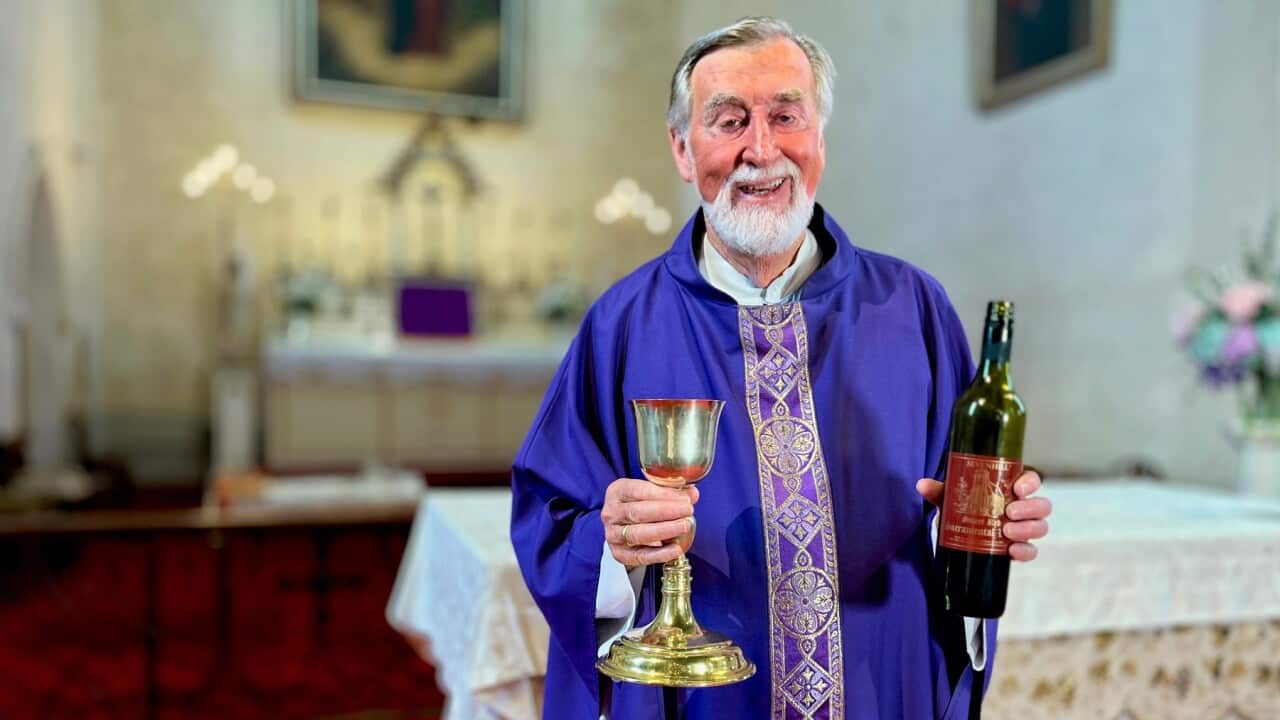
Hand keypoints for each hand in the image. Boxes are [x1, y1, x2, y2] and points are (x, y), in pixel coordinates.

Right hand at [601, 478, 698, 568]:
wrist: (625, 525)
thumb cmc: (641, 504)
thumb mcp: (652, 491)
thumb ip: (672, 491)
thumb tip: (692, 494)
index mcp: (617, 491)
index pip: (639, 491)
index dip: (663, 495)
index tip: (684, 498)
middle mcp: (610, 513)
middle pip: (638, 512)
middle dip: (666, 512)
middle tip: (688, 511)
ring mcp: (612, 534)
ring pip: (637, 534)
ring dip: (664, 530)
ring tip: (684, 526)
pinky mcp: (619, 554)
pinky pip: (640, 556)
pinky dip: (659, 554)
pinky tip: (676, 549)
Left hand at [916, 469, 1050, 561]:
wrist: (963, 531)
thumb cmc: (964, 506)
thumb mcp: (953, 497)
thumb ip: (940, 490)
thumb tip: (922, 485)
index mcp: (1012, 488)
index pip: (1032, 480)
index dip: (1030, 483)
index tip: (1017, 488)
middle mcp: (1024, 507)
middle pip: (1042, 505)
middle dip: (1029, 509)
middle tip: (1008, 512)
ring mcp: (1025, 528)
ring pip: (1040, 527)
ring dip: (1027, 529)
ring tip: (1006, 532)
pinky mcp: (1021, 547)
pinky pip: (1031, 551)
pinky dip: (1025, 551)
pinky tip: (1011, 551)